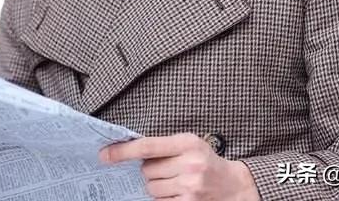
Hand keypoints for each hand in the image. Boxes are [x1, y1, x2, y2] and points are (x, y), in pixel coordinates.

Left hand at [99, 133, 259, 200]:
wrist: (233, 186)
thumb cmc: (205, 161)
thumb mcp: (188, 145)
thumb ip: (163, 146)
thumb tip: (128, 150)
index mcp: (187, 143)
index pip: (147, 146)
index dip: (123, 151)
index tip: (104, 154)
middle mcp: (189, 164)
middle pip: (147, 170)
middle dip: (149, 171)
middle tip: (164, 169)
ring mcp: (190, 186)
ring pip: (151, 187)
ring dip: (155, 185)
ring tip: (172, 181)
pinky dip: (162, 197)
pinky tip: (176, 191)